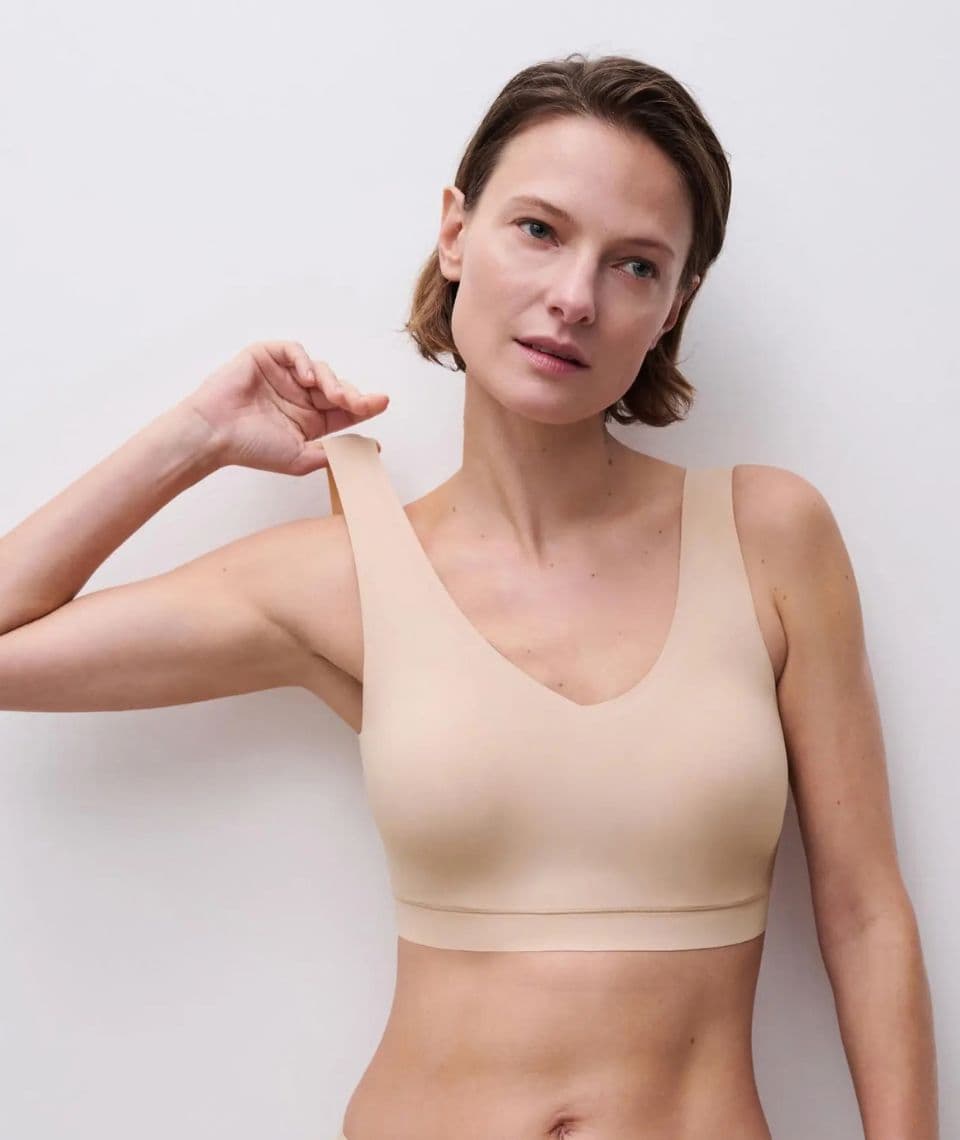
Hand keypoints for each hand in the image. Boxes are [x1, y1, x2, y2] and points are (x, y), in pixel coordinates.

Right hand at [178, 340, 388, 474]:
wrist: (214, 434)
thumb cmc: (251, 448)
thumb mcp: (301, 458)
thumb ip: (335, 453)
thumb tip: (373, 448)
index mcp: (310, 420)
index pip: (345, 410)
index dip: (365, 405)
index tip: (382, 402)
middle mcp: (300, 396)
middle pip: (337, 388)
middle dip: (352, 395)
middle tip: (361, 403)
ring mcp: (284, 376)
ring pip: (320, 369)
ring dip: (332, 381)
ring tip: (333, 395)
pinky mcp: (267, 357)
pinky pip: (294, 351)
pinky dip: (304, 361)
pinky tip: (306, 379)